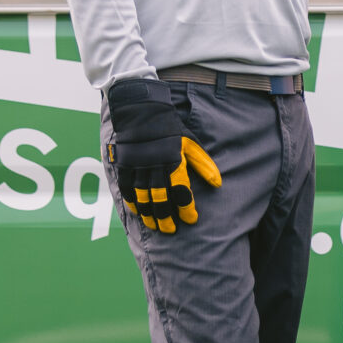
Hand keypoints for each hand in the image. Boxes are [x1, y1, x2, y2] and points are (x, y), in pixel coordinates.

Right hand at [104, 79, 224, 232]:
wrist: (141, 111)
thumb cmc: (169, 128)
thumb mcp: (190, 143)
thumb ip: (203, 164)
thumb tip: (218, 183)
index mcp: (173, 161)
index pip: (181, 191)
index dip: (187, 208)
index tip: (191, 219)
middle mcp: (154, 166)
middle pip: (160, 199)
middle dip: (166, 217)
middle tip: (171, 230)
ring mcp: (137, 167)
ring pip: (142, 197)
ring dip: (149, 214)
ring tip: (156, 225)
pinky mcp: (124, 165)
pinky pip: (126, 189)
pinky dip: (132, 202)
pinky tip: (137, 212)